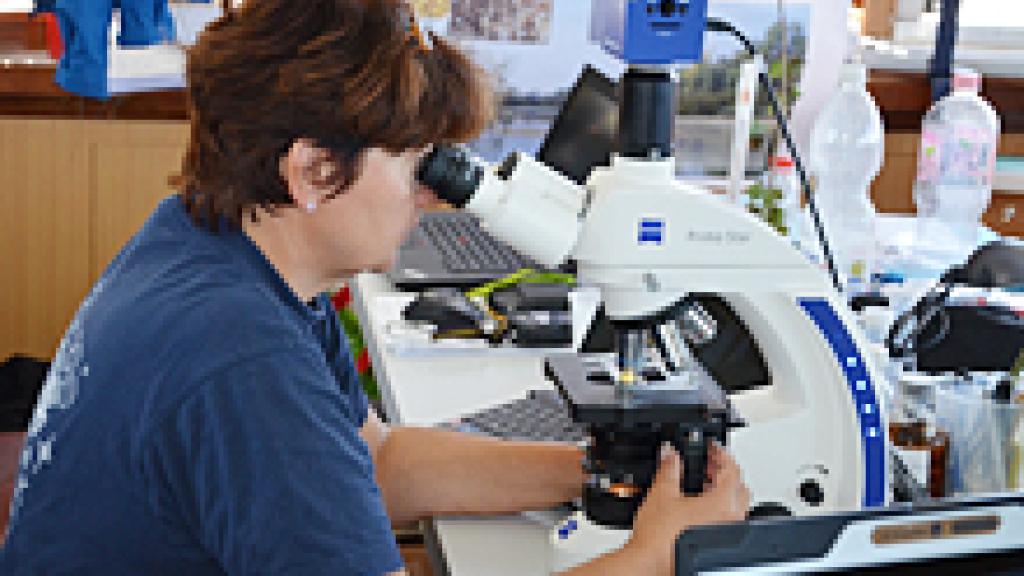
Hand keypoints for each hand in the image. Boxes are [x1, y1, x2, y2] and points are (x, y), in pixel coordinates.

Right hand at [626, 443, 749, 575]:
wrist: (653, 564)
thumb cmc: (660, 538)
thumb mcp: (661, 492)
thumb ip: (670, 468)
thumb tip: (671, 453)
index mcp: (723, 503)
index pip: (732, 470)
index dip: (721, 454)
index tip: (712, 447)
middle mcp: (731, 519)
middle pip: (739, 487)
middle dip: (724, 472)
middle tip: (708, 463)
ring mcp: (728, 534)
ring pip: (735, 505)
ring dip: (722, 491)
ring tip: (702, 483)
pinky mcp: (719, 545)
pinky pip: (726, 520)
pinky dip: (718, 508)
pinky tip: (698, 507)